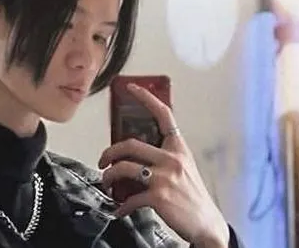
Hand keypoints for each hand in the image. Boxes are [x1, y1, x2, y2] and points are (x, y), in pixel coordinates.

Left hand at [98, 83, 228, 246]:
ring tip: (106, 182)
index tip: (131, 88)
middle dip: (109, 152)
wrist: (207, 223)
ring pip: (124, 167)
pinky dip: (121, 205)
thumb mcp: (183, 166)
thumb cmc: (192, 193)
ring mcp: (165, 177)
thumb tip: (134, 152)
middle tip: (103, 160)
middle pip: (130, 144)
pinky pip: (130, 198)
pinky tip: (119, 208)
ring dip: (109, 176)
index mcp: (178, 147)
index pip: (163, 114)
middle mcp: (172, 158)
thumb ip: (163, 154)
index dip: (146, 97)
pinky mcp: (159, 196)